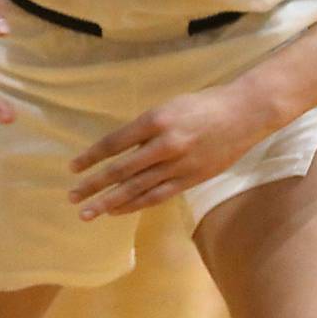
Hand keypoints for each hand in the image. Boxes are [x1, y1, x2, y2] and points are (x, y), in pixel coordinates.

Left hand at [66, 86, 261, 220]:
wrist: (243, 114)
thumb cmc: (201, 105)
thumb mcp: (167, 107)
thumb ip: (144, 129)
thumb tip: (119, 152)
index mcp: (155, 120)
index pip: (114, 143)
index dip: (91, 157)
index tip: (73, 168)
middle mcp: (165, 145)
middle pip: (121, 170)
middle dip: (94, 185)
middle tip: (72, 197)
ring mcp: (179, 165)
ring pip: (137, 188)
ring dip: (109, 202)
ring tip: (88, 212)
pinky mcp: (191, 180)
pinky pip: (157, 196)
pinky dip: (135, 205)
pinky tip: (117, 210)